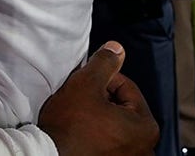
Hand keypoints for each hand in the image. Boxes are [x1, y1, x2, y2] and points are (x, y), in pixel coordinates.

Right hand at [39, 41, 158, 155]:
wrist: (49, 155)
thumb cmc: (69, 126)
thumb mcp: (86, 83)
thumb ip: (105, 63)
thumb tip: (116, 49)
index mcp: (146, 127)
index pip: (126, 87)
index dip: (103, 79)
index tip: (86, 82)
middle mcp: (144, 147)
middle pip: (122, 107)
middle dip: (102, 98)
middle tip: (81, 98)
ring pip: (114, 124)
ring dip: (99, 115)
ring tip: (79, 115)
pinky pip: (107, 140)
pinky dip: (96, 133)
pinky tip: (80, 130)